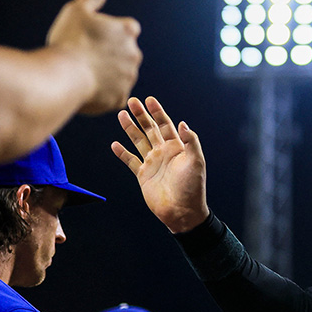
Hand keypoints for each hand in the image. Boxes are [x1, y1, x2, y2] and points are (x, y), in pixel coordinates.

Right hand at [46, 0, 141, 114]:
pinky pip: (112, 95)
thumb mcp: (78, 10)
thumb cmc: (70, 40)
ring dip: (106, 73)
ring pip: (119, 75)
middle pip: (124, 53)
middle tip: (86, 54)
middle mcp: (134, 55)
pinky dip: (102, 93)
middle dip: (110, 54)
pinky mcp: (120, 98)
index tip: (96, 36)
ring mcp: (128, 78)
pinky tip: (86, 88)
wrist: (65, 75)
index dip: (112, 32)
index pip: (128, 28)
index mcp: (127, 31)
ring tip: (83, 71)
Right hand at [111, 96, 208, 232]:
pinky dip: (122, 153)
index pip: (165, 125)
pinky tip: (115, 144)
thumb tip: (182, 123)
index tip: (149, 100)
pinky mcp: (143, 175)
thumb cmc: (192, 187)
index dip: (158, 112)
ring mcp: (152, 163)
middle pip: (150, 129)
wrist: (182, 211)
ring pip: (138, 141)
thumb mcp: (196, 162)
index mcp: (177, 148)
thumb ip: (191, 142)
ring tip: (121, 115)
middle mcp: (164, 153)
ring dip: (130, 129)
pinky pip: (130, 161)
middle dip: (141, 115)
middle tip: (131, 101)